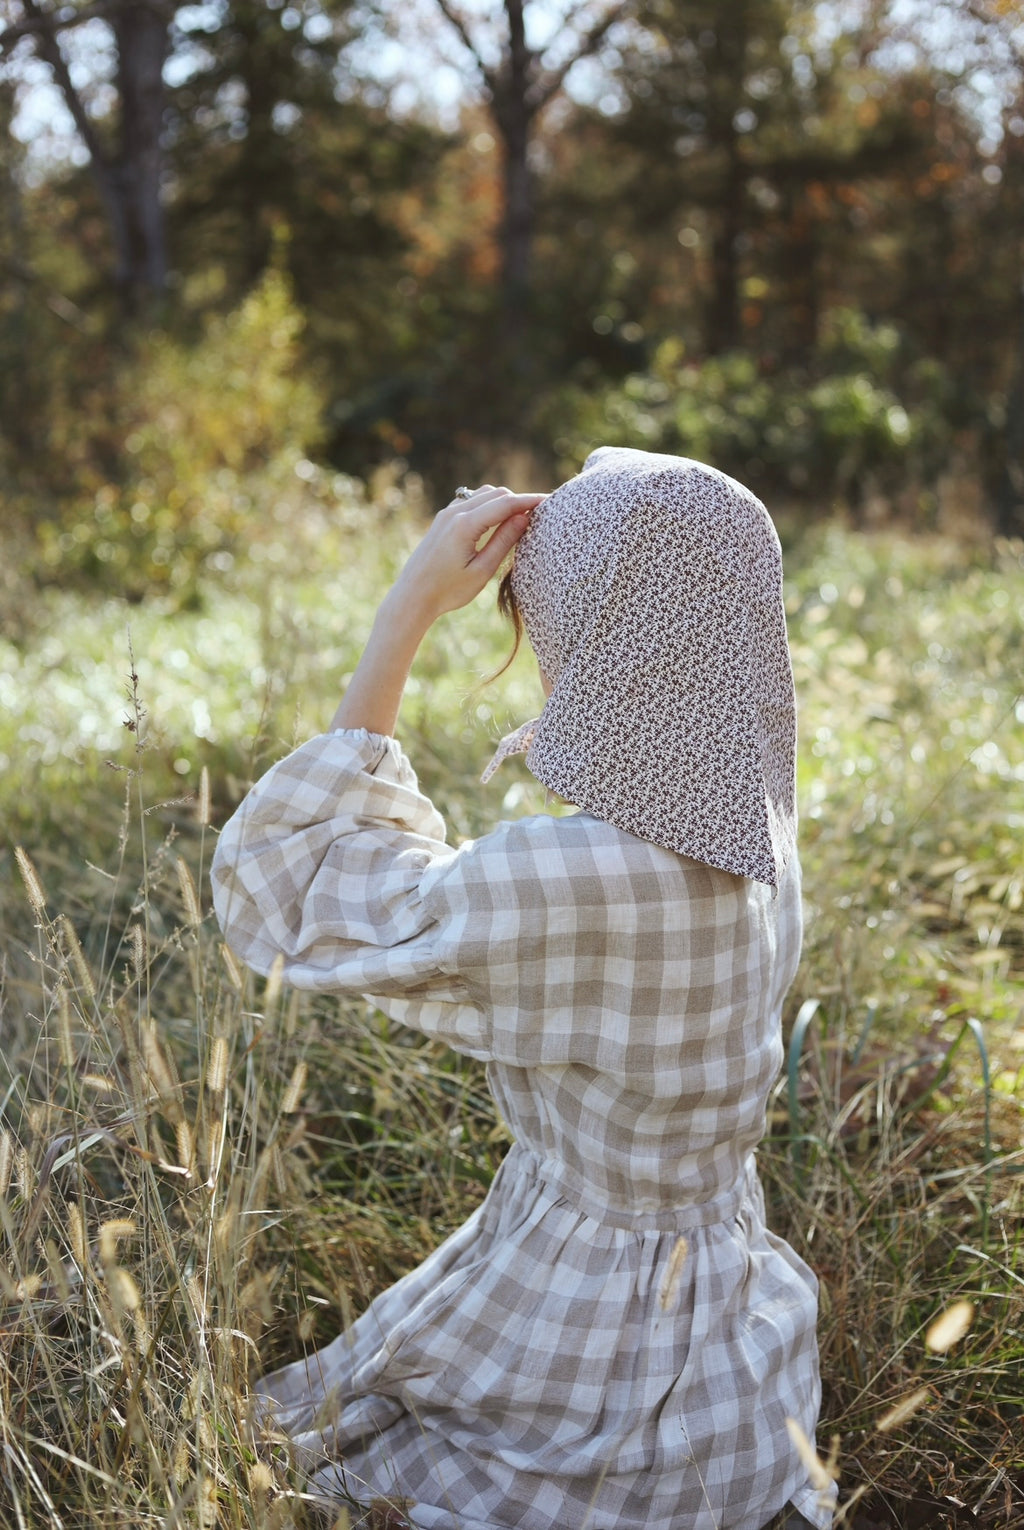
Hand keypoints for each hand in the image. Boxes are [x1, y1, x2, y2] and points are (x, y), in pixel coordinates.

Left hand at [329, 483, 545, 736]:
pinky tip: (497, 521)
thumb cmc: (448, 590)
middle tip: (539, 514)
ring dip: (503, 501)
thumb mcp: (482, 570)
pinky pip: (471, 502)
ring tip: (521, 518)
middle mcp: (455, 512)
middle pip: (496, 493)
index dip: (530, 501)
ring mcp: (446, 514)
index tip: (550, 501)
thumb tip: (524, 518)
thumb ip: (504, 541)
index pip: (506, 503)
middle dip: (518, 500)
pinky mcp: (442, 519)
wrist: (413, 596)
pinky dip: (488, 505)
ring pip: (483, 494)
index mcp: (466, 525)